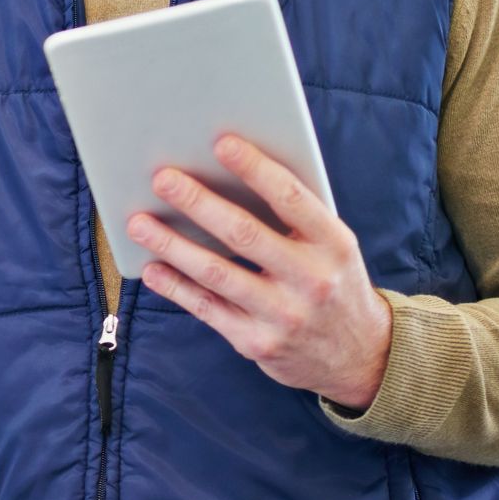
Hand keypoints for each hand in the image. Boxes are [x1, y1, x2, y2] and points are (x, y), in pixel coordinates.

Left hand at [126, 133, 392, 410]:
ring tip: (138, 222)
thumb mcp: (332, 246)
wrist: (360, 356)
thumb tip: (227, 172)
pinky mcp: (257, 343)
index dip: (256, 169)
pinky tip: (151, 267)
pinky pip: (207, 309)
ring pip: (217, 274)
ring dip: (172, 245)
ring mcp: (283, 316)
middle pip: (245, 234)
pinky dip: (175, 287)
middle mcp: (312, 280)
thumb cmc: (332, 281)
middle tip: (163, 178)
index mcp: (334, 244)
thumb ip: (294, 215)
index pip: (291, 198)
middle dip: (199, 202)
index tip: (222, 142)